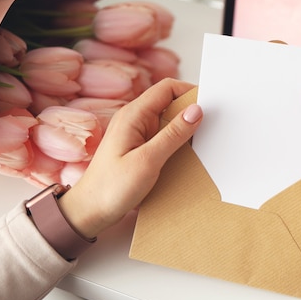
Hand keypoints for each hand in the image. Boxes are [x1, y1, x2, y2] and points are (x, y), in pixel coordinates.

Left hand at [58, 78, 202, 237]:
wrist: (89, 211)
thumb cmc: (111, 188)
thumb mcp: (148, 161)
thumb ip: (173, 134)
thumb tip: (196, 111)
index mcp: (133, 115)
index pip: (167, 88)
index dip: (190, 92)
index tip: (211, 105)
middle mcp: (135, 120)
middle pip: (169, 102)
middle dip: (191, 111)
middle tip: (210, 126)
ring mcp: (136, 134)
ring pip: (168, 121)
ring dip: (185, 129)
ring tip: (201, 143)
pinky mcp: (139, 148)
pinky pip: (164, 137)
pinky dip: (177, 142)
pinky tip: (187, 155)